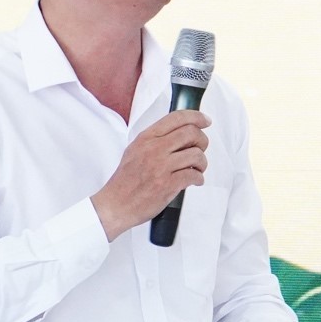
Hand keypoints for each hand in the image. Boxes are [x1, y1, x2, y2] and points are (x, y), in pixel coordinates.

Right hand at [91, 110, 209, 239]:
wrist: (115, 205)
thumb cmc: (125, 181)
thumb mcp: (135, 150)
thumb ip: (155, 139)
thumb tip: (181, 132)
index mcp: (146, 138)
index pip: (176, 117)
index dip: (196, 117)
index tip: (205, 121)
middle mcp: (154, 149)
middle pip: (191, 133)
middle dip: (202, 141)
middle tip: (201, 148)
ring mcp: (161, 167)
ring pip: (196, 154)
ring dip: (202, 162)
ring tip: (197, 168)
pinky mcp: (167, 184)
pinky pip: (194, 175)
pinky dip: (199, 178)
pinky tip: (195, 180)